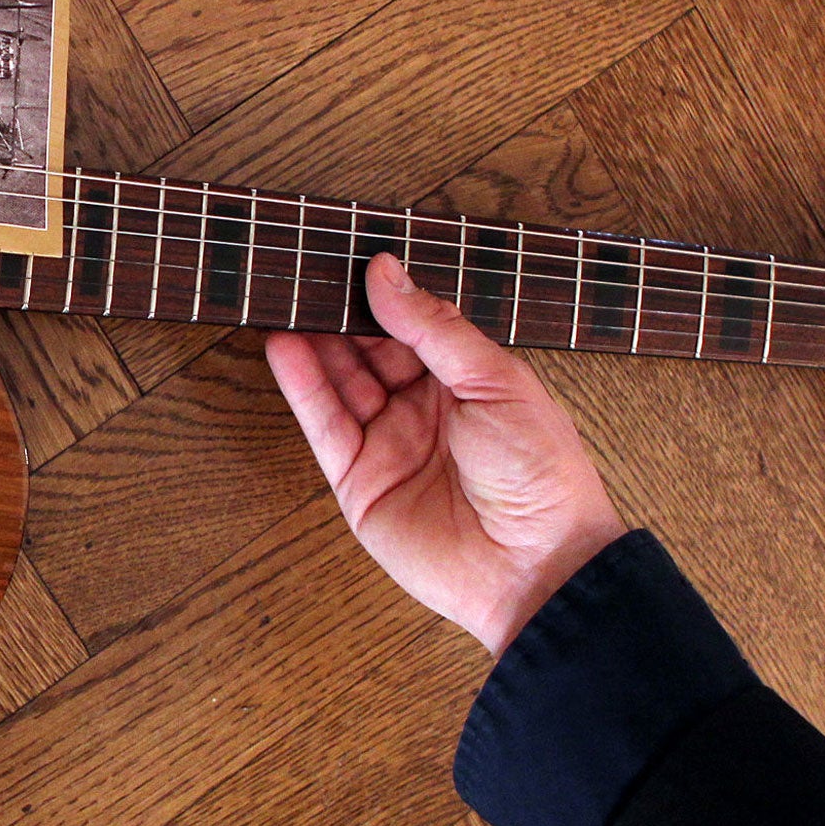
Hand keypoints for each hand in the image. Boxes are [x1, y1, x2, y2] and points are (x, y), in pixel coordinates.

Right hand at [265, 251, 624, 654]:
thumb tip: (387, 273)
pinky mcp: (358, 483)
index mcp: (467, 381)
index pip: (413, 326)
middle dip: (340, 312)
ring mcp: (389, 444)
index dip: (384, 295)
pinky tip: (284, 347)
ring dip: (313, 340)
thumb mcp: (497, 382)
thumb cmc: (540, 476)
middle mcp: (425, 408)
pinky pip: (324, 426)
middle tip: (308, 271)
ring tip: (286, 298)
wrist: (535, 568)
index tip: (352, 258)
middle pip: (370, 350)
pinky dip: (302, 386)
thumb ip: (435, 328)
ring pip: (341, 382)